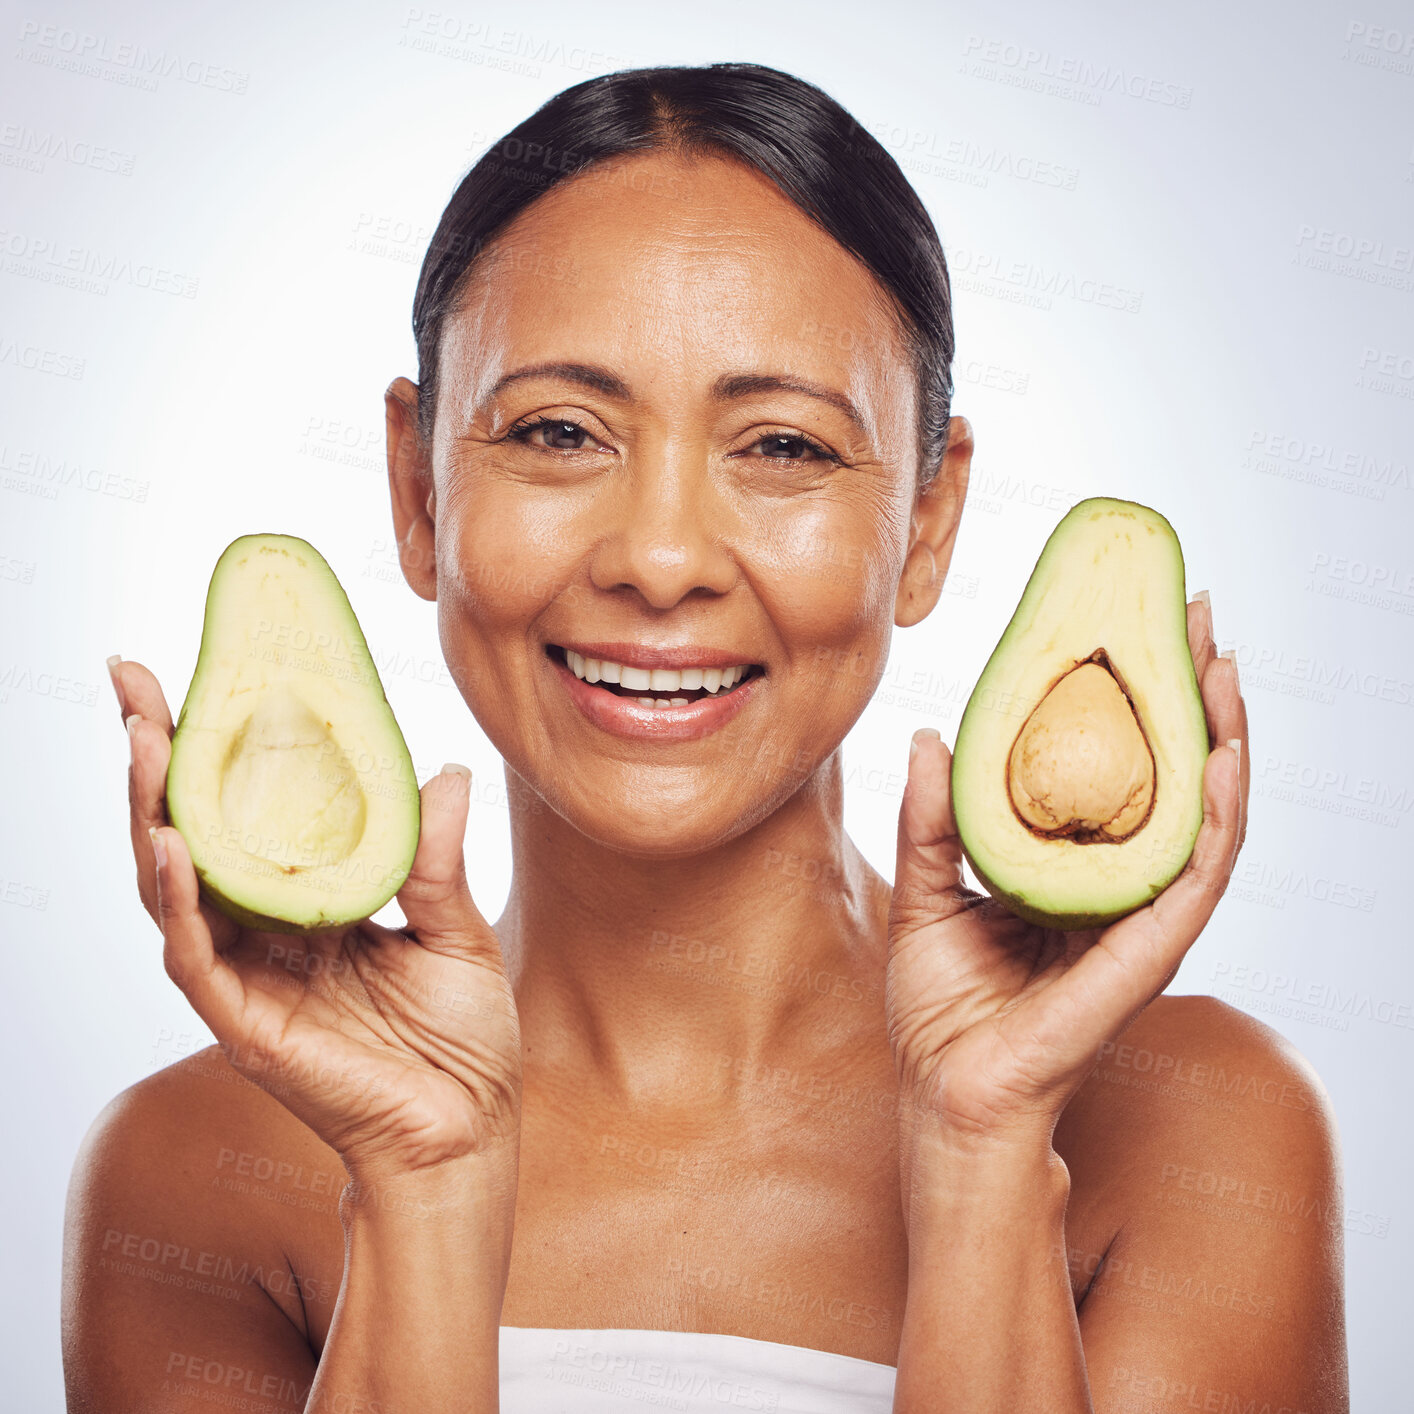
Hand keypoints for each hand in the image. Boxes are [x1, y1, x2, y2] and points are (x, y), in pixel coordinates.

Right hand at [114, 656, 522, 1182]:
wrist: (467, 1131)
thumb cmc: (461, 1038)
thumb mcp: (456, 929)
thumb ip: (436, 856)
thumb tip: (444, 768)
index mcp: (309, 901)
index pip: (244, 812)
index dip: (214, 751)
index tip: (194, 674)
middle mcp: (263, 931)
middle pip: (189, 832)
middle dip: (154, 758)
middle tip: (131, 681)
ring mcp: (246, 976)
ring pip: (171, 884)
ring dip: (150, 810)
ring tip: (141, 737)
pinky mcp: (245, 1023)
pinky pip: (195, 954)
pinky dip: (176, 899)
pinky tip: (168, 840)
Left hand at [884, 595, 1247, 1143]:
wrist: (946, 1095)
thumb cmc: (940, 1008)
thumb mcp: (924, 889)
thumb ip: (933, 818)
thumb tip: (932, 734)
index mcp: (1071, 871)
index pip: (1122, 773)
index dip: (1135, 703)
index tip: (1136, 627)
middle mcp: (1118, 889)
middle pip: (1174, 781)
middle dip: (1190, 699)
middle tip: (1195, 620)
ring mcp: (1140, 923)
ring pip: (1205, 821)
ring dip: (1223, 742)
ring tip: (1223, 670)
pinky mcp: (1145, 956)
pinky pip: (1195, 879)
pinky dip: (1217, 819)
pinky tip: (1224, 760)